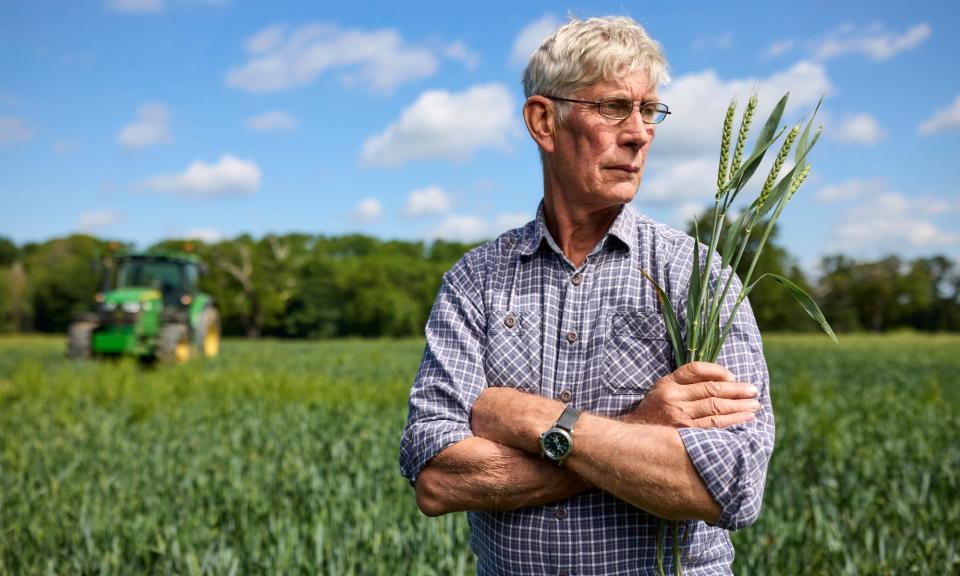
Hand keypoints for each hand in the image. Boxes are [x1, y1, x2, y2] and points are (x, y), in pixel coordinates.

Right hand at [624, 361, 759, 427]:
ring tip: (754, 406)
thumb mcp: (662, 389)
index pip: (696, 370)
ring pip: (715, 409)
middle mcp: (673, 398)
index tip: (733, 377)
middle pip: (711, 390)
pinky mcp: (684, 434)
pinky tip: (743, 419)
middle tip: (754, 391)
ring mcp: (679, 417)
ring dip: (738, 407)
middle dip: (736, 390)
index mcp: (668, 383)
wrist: (634, 437)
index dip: (718, 371)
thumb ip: (685, 381)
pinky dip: (731, 422)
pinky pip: (713, 427)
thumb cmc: (654, 411)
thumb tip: (722, 379)